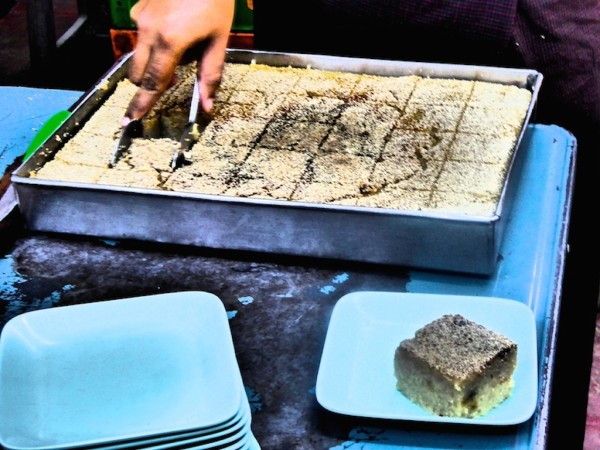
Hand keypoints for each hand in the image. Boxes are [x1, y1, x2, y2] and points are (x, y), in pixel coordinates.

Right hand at [122, 0, 234, 124]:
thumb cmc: (215, 0)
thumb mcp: (219, 40)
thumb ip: (211, 75)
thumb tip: (207, 106)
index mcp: (170, 42)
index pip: (153, 83)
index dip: (142, 104)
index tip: (130, 120)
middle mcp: (149, 30)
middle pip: (138, 73)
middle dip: (151, 82)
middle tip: (177, 73)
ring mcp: (140, 17)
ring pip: (139, 54)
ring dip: (155, 60)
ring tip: (183, 42)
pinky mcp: (138, 9)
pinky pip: (141, 36)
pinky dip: (154, 42)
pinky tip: (176, 26)